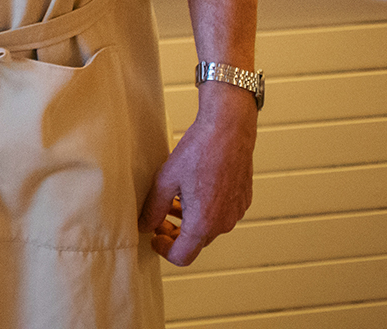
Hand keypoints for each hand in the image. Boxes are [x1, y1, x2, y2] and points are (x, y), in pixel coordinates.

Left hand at [139, 83, 256, 265]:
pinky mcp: (242, 201)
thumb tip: (143, 226)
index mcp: (203, 223)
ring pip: (208, 227)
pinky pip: (220, 214)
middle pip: (195, 242)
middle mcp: (224, 223)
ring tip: (172, 201)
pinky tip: (192, 189)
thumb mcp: (165, 180)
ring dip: (188, 220)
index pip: (182, 256)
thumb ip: (152, 209)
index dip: (164, 249)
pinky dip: (204, 209)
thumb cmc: (198, 152)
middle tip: (158, 217)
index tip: (154, 235)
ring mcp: (236, 213)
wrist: (228, 131)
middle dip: (174, 233)